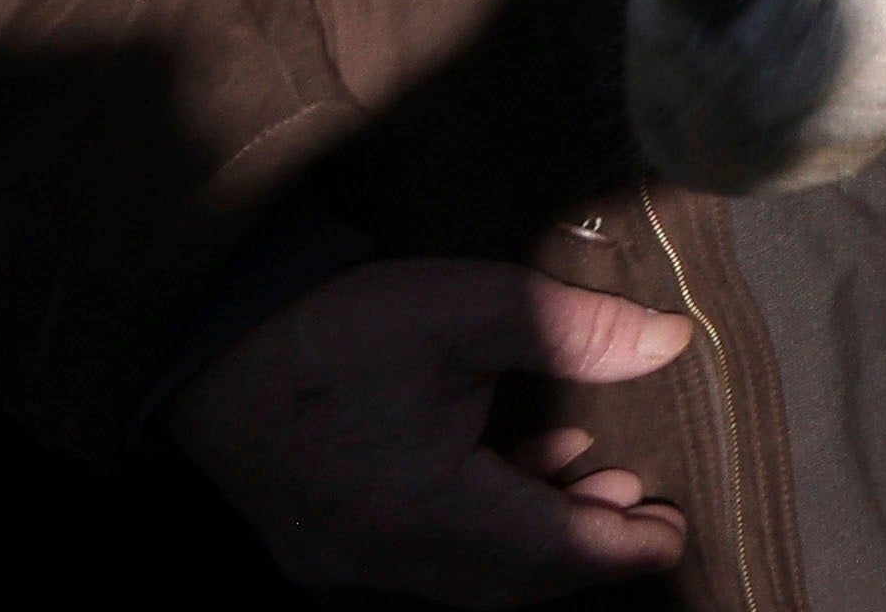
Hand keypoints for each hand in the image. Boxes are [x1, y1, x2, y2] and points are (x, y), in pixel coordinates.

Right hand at [163, 257, 694, 595]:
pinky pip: (423, 564)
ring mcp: (345, 564)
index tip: (674, 532)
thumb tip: (670, 342)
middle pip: (509, 580)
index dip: (620, 550)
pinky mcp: (325, 549)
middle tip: (647, 509)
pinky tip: (522, 474)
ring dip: (537, 540)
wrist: (211, 344)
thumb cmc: (337, 328)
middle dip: (584, 549)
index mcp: (421, 514)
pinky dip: (484, 532)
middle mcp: (382, 560)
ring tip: (602, 484)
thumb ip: (574, 329)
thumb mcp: (467, 306)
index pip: (547, 555)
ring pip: (467, 577)